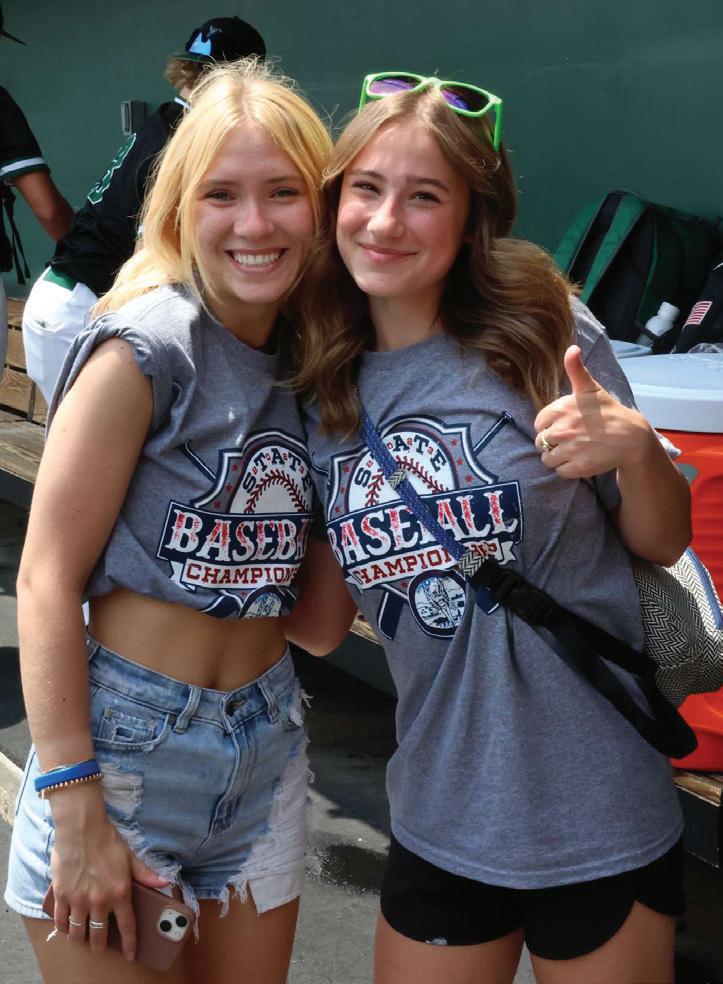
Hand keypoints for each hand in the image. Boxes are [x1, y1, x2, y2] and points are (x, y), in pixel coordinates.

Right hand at [49, 790, 168, 961]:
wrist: (81, 829)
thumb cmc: (107, 840)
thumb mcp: (130, 857)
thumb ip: (145, 874)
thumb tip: (165, 882)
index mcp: (120, 892)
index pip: (127, 926)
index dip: (130, 944)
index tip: (131, 955)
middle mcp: (99, 900)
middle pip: (98, 935)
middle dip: (100, 945)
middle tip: (100, 947)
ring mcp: (78, 900)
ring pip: (78, 932)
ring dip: (81, 938)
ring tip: (82, 937)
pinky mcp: (61, 895)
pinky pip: (61, 920)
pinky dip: (64, 927)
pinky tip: (67, 927)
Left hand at [533, 345, 654, 479]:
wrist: (632, 437)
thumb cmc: (609, 412)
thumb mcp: (591, 388)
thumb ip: (576, 370)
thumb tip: (572, 348)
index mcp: (562, 408)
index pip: (538, 423)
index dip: (548, 426)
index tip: (563, 425)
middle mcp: (563, 429)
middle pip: (541, 442)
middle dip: (551, 442)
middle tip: (569, 440)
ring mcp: (570, 449)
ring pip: (547, 459)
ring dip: (556, 457)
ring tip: (573, 451)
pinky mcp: (578, 467)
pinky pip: (559, 471)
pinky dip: (566, 469)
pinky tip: (579, 460)